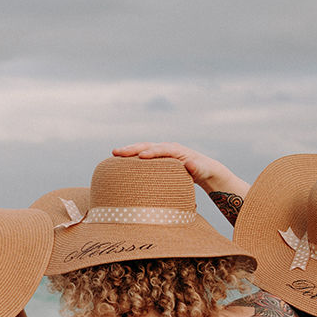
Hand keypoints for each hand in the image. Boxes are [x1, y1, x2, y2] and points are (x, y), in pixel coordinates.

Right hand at [110, 143, 230, 191]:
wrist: (202, 168)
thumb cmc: (203, 170)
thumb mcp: (203, 170)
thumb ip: (197, 167)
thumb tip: (190, 163)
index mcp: (176, 150)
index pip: (162, 149)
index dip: (152, 152)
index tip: (141, 157)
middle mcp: (166, 148)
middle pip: (147, 145)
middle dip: (132, 148)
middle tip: (117, 152)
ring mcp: (160, 151)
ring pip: (142, 148)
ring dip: (128, 151)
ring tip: (114, 154)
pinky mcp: (156, 158)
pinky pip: (142, 155)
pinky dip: (131, 157)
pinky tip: (119, 162)